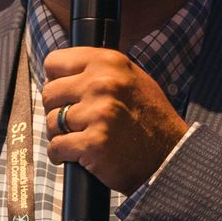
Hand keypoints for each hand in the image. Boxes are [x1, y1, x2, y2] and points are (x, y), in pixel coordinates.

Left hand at [42, 48, 188, 192]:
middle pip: (49, 94)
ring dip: (61, 135)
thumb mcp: (131, 80)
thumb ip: (99, 71)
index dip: (57, 81)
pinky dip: (61, 155)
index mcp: (109, 63)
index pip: (54, 63)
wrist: (171, 157)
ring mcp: (97, 114)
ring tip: (81, 139)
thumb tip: (58, 75)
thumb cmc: (150, 120)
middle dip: (57, 110)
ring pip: (51, 122)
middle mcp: (102, 83)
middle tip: (76, 122)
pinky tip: (79, 156)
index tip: (66, 95)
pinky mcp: (93, 143)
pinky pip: (56, 147)